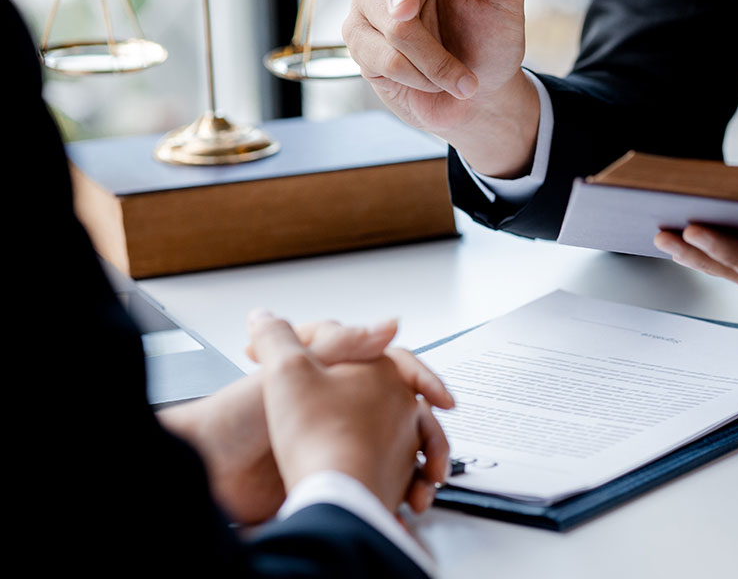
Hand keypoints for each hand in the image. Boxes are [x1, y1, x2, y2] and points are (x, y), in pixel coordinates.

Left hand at [159, 319, 452, 522]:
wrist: (210, 470)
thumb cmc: (237, 418)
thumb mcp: (292, 369)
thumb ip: (342, 343)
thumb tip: (391, 323)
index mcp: (331, 368)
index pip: (391, 363)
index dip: (421, 378)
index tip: (440, 399)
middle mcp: (338, 399)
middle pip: (401, 407)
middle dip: (425, 430)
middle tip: (435, 450)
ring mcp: (336, 435)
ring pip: (396, 445)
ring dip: (415, 464)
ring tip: (422, 484)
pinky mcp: (330, 468)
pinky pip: (377, 477)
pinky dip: (395, 489)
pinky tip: (401, 500)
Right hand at [343, 0, 540, 177]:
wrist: (484, 95)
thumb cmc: (493, 38)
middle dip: (412, 9)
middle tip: (409, 14)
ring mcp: (371, 9)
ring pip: (394, 27)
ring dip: (436, 61)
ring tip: (461, 77)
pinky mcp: (360, 44)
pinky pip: (386, 59)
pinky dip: (421, 77)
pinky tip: (434, 83)